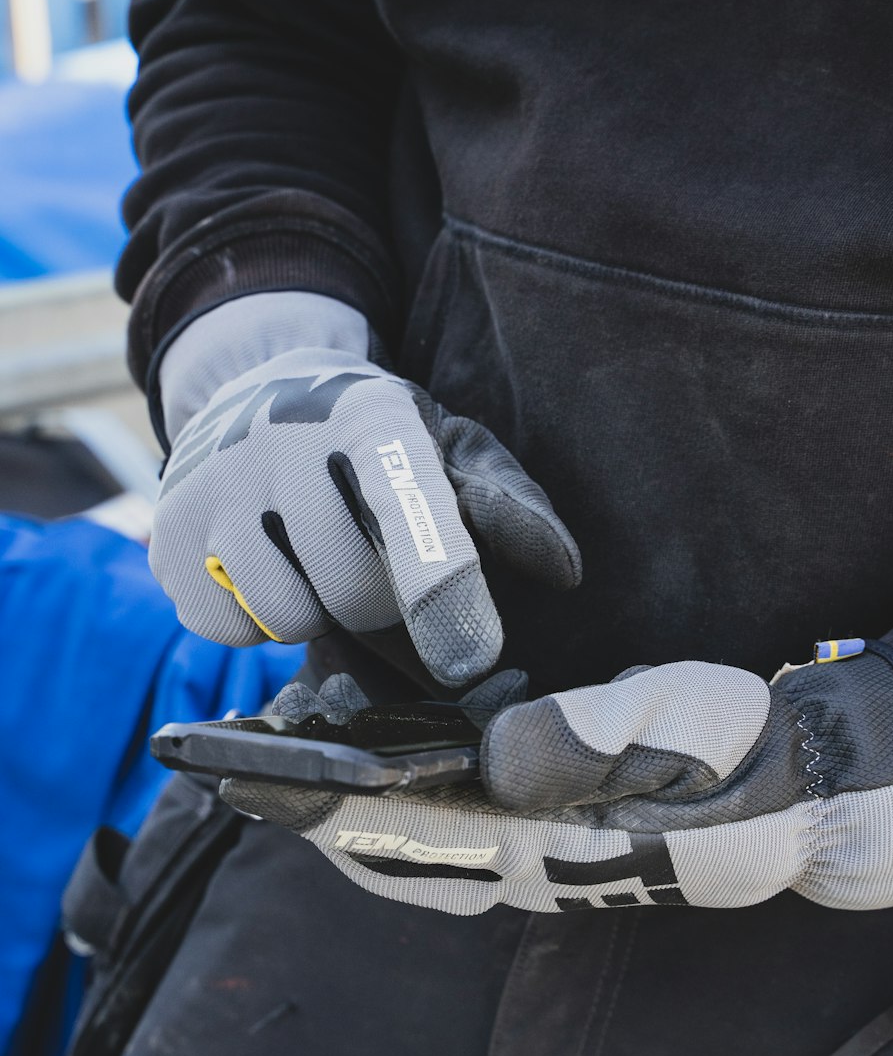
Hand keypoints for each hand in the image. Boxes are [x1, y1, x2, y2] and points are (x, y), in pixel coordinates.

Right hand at [150, 344, 579, 685]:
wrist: (253, 393)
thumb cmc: (376, 442)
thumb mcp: (450, 450)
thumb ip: (506, 506)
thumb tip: (563, 569)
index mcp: (370, 414)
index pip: (408, 508)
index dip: (441, 588)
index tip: (472, 662)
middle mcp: (281, 438)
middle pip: (354, 591)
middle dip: (383, 607)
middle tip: (374, 566)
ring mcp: (213, 484)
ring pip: (289, 617)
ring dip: (319, 614)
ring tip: (317, 561)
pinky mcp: (166, 534)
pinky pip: (229, 628)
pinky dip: (257, 620)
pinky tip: (267, 569)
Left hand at [221, 640, 892, 915]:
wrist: (811, 795)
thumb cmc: (748, 758)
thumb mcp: (679, 731)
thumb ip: (587, 740)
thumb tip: (495, 750)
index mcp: (547, 848)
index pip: (406, 839)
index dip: (324, 810)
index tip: (254, 779)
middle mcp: (528, 864)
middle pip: (391, 856)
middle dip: (314, 816)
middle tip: (245, 766)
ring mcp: (541, 855)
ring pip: (414, 848)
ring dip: (346, 812)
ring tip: (291, 758)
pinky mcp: (557, 833)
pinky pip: (451, 832)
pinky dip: (397, 806)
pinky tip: (381, 765)